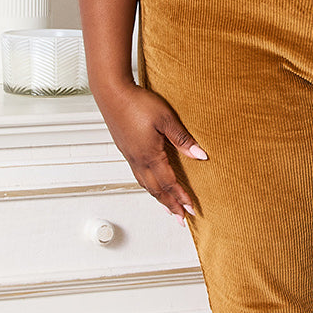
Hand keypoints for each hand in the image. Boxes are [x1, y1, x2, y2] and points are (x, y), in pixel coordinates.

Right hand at [95, 83, 206, 221]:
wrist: (112, 93)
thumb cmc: (138, 103)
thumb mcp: (166, 119)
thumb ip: (183, 139)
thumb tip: (201, 156)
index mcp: (150, 155)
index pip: (169, 183)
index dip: (181, 197)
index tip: (191, 209)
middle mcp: (138, 160)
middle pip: (156, 190)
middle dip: (170, 205)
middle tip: (180, 218)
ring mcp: (130, 156)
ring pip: (145, 185)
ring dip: (158, 198)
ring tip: (168, 207)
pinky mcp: (125, 150)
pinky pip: (138, 175)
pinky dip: (148, 186)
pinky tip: (151, 184)